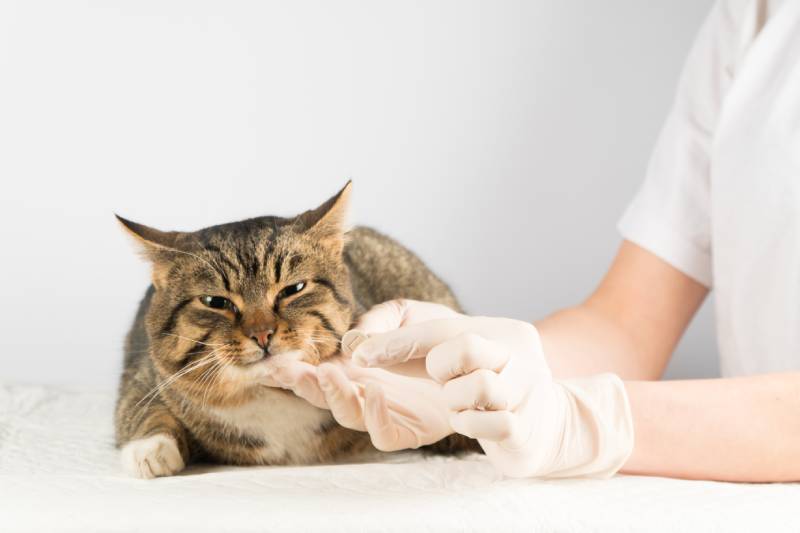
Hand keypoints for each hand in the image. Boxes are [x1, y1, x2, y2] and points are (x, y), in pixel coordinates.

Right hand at [267, 300, 459, 450]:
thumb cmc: (440, 333)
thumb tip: (353, 342)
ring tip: (329, 375)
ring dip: (333, 397)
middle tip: (288, 369)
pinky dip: (375, 417)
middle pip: (321, 395)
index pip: (313, 368)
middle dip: (301, 383)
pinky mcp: (410, 430)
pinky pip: (384, 434)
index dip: (288, 368)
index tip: (265, 362)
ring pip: (348, 415)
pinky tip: (374, 392)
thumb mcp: (406, 313)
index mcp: (355, 364)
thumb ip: (379, 320)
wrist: (486, 354)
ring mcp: (384, 412)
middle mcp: (363, 390)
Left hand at [352, 299, 633, 478]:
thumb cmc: (479, 380)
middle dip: (440, 364)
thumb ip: (398, 330)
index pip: (440, 328)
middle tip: (438, 376)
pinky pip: (491, 426)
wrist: (542, 424)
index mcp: (495, 330)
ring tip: (458, 400)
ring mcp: (524, 392)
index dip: (397, 342)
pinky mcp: (523, 431)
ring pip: (481, 387)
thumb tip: (354, 342)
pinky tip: (468, 419)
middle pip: (468, 346)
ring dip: (456, 398)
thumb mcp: (445, 343)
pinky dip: (471, 424)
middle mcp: (515, 355)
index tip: (358, 355)